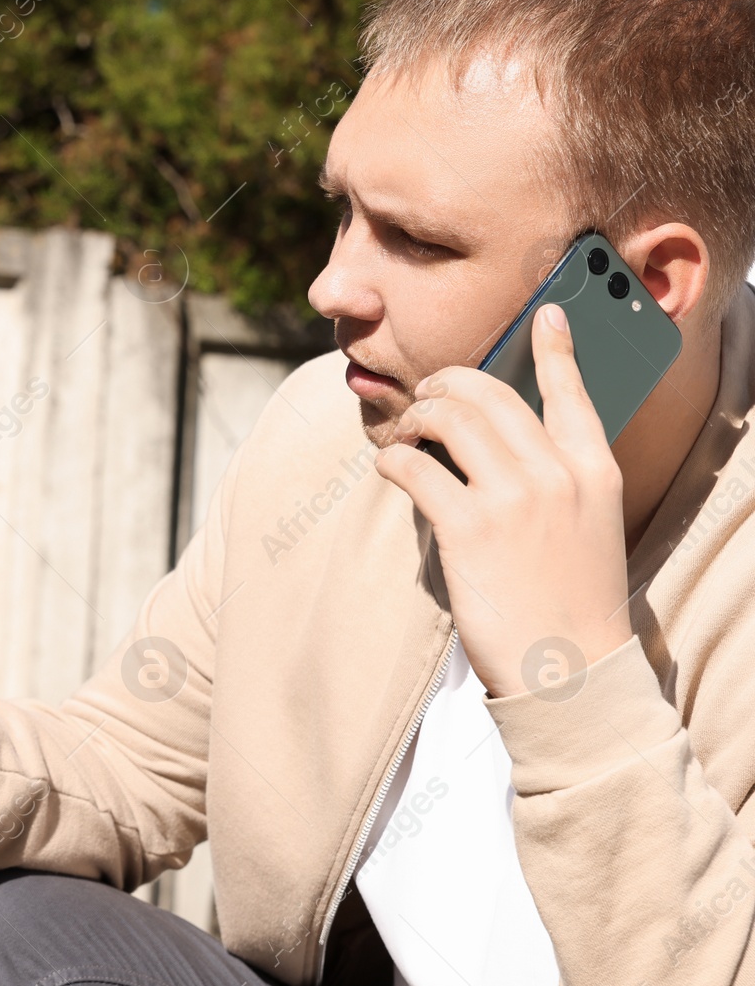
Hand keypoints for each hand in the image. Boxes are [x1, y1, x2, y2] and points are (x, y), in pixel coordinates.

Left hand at [374, 303, 633, 696]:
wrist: (572, 670)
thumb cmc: (570, 603)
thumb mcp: (588, 530)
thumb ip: (557, 483)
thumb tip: (497, 448)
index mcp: (594, 471)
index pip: (575, 393)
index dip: (558, 349)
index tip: (546, 314)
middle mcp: (556, 473)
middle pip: (491, 393)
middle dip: (449, 382)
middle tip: (427, 394)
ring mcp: (513, 497)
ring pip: (449, 418)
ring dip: (416, 416)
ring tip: (406, 433)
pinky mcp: (468, 527)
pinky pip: (415, 467)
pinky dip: (394, 460)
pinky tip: (390, 468)